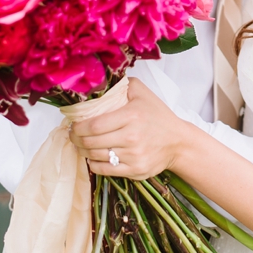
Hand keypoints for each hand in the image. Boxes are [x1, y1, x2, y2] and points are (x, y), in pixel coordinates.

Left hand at [73, 78, 187, 178]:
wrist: (179, 142)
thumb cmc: (159, 117)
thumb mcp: (145, 95)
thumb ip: (124, 84)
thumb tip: (103, 82)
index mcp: (132, 116)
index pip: (93, 125)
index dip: (77, 127)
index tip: (73, 125)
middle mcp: (132, 137)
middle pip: (90, 142)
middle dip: (76, 139)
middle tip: (74, 135)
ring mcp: (134, 155)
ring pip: (95, 156)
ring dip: (83, 151)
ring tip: (83, 145)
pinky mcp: (135, 170)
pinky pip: (104, 170)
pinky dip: (94, 164)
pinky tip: (94, 157)